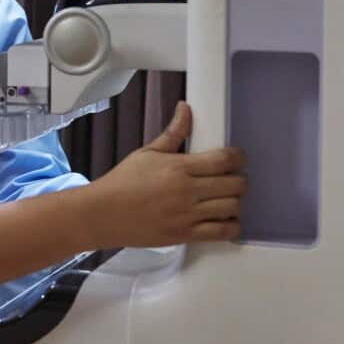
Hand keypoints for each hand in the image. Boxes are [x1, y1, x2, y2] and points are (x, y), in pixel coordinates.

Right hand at [85, 102, 245, 247]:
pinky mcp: (185, 235)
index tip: (238, 158)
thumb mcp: (147, 153)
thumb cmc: (122, 183)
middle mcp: (187, 191)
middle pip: (235, 185)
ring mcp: (188, 215)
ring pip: (232, 208)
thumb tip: (185, 108)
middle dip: (240, 180)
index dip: (239, 157)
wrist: (103, 214)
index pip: (224, 160)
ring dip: (236, 202)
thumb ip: (173, 132)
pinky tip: (226, 219)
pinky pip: (222, 233)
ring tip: (228, 198)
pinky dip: (232, 226)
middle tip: (234, 178)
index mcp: (179, 167)